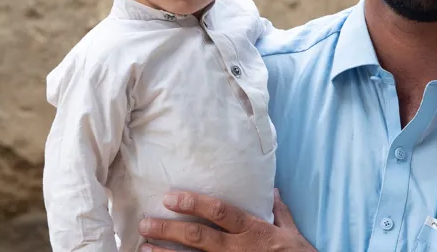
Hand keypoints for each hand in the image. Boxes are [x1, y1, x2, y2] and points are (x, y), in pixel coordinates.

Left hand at [137, 189, 315, 251]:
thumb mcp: (292, 234)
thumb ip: (279, 212)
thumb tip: (272, 191)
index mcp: (253, 231)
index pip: (219, 213)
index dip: (193, 204)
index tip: (170, 197)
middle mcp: (239, 249)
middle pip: (199, 237)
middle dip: (169, 230)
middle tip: (145, 223)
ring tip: (144, 248)